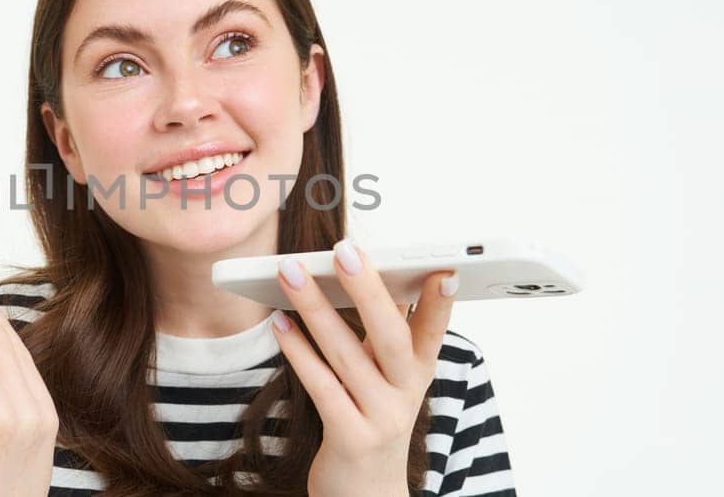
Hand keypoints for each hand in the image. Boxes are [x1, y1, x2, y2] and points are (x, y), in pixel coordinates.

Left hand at [268, 237, 458, 496]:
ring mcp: (380, 418)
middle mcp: (406, 394)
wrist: (366, 494)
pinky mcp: (350, 438)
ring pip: (347, 355)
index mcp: (419, 373)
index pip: (434, 330)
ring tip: (291, 272)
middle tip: (344, 250)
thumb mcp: (388, 379)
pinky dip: (299, 352)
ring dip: (315, 308)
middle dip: (367, 290)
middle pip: (391, 336)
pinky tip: (279, 324)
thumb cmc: (372, 421)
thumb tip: (365, 275)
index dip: (441, 303)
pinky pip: (322, 388)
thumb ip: (382, 334)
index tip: (444, 270)